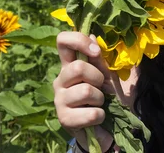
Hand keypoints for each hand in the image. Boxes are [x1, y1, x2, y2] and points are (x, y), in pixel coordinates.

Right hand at [53, 31, 119, 150]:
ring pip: (86, 91)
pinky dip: (101, 115)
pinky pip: (91, 113)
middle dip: (97, 78)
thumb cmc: (103, 97)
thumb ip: (97, 59)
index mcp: (68, 65)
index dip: (79, 40)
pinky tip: (96, 118)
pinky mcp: (64, 119)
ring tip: (97, 104)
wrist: (103, 127)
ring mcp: (59, 99)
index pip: (62, 41)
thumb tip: (91, 36)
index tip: (95, 52)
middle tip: (100, 88)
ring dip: (100, 99)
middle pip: (77, 67)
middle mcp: (59, 80)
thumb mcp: (104, 75)